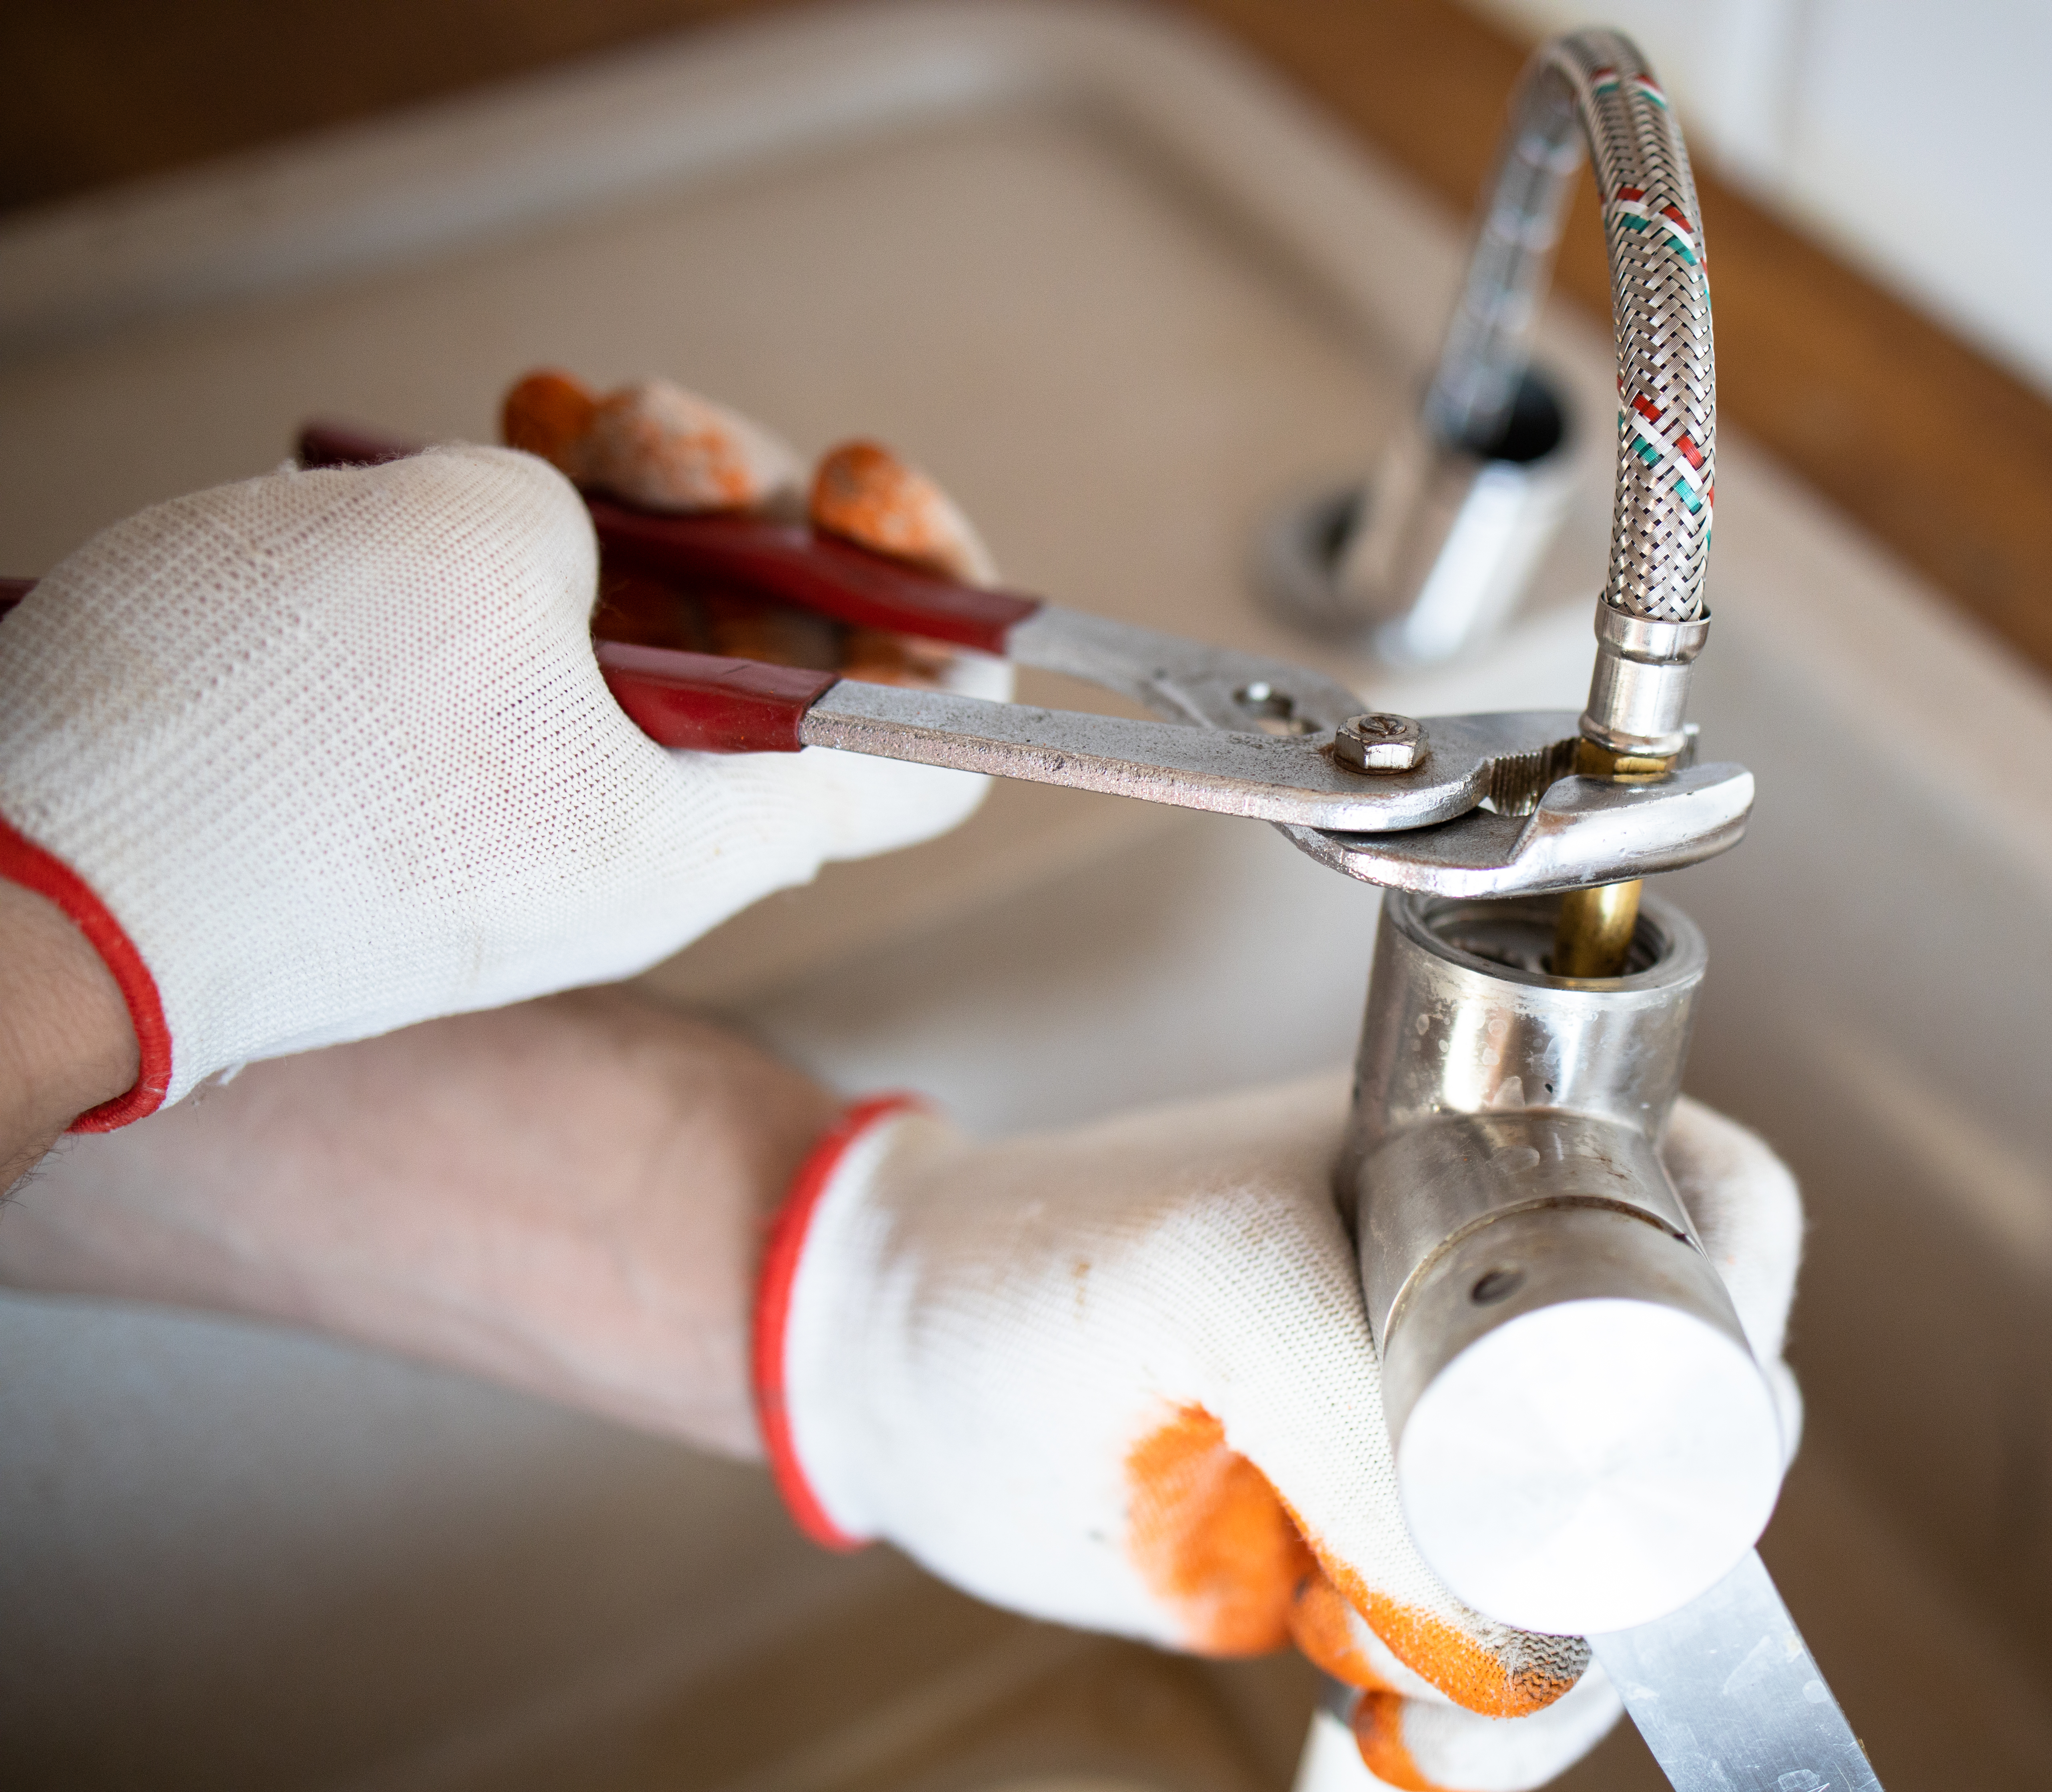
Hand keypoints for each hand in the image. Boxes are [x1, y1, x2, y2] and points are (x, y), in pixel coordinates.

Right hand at [0, 378, 995, 1139]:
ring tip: (539, 412)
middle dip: (729, 507)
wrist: (29, 893)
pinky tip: (451, 477)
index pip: (928, 754)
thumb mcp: (471, 546)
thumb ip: (571, 523)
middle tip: (636, 419)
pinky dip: (505, 575)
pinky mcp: (412, 813)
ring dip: (606, 513)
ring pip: (624, 652)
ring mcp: (519, 836)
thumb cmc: (264, 738)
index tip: (877, 508)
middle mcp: (639, 852)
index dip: (942, 614)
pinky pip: (510, 682)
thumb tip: (551, 547)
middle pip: (770, 662)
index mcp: (712, 827)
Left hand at [762, 1076, 1804, 1790]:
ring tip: (1407, 1723)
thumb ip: (1364, 1424)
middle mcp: (1509, 1285)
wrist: (908, 1370)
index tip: (1661, 1503)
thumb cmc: (1034, 1267)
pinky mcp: (1399, 1543)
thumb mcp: (1208, 1287)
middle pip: (1692, 1440)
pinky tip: (1385, 1730)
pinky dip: (1473, 1718)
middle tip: (1508, 1678)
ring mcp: (1460, 1427)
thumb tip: (1523, 1630)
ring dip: (1539, 1681)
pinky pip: (1505, 1646)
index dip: (1725, 1366)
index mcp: (1502, 1155)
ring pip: (1610, 1570)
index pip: (1723, 1230)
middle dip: (1628, 1582)